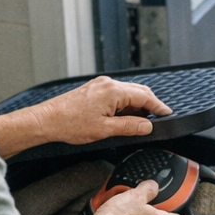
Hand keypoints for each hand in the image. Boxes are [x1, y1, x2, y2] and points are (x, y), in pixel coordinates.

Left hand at [0, 76, 171, 158]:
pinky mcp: (94, 90)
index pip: (144, 97)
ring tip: (138, 123)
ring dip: (136, 106)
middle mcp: (108, 84)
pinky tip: (123, 117)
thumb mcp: (105, 130)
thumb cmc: (70, 124)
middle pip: (138, 92)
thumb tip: (147, 126)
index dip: (158, 107)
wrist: (48, 120)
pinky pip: (116, 95)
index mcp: (113, 91)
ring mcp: (100, 85)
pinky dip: (124, 105)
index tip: (167, 114)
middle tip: (157, 119)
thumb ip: (129, 127)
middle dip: (150, 105)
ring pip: (127, 93)